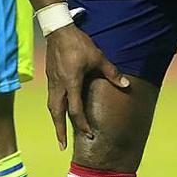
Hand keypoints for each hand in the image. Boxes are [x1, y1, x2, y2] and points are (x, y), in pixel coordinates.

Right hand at [45, 25, 129, 149]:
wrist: (58, 30)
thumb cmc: (78, 44)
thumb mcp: (98, 57)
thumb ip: (112, 73)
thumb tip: (126, 85)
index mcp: (71, 83)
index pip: (75, 110)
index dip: (82, 124)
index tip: (88, 135)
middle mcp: (59, 85)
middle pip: (57, 114)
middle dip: (59, 131)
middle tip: (62, 146)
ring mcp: (52, 81)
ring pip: (51, 106)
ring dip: (55, 121)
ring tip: (58, 133)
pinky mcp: (50, 77)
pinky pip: (51, 98)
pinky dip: (54, 109)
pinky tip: (58, 111)